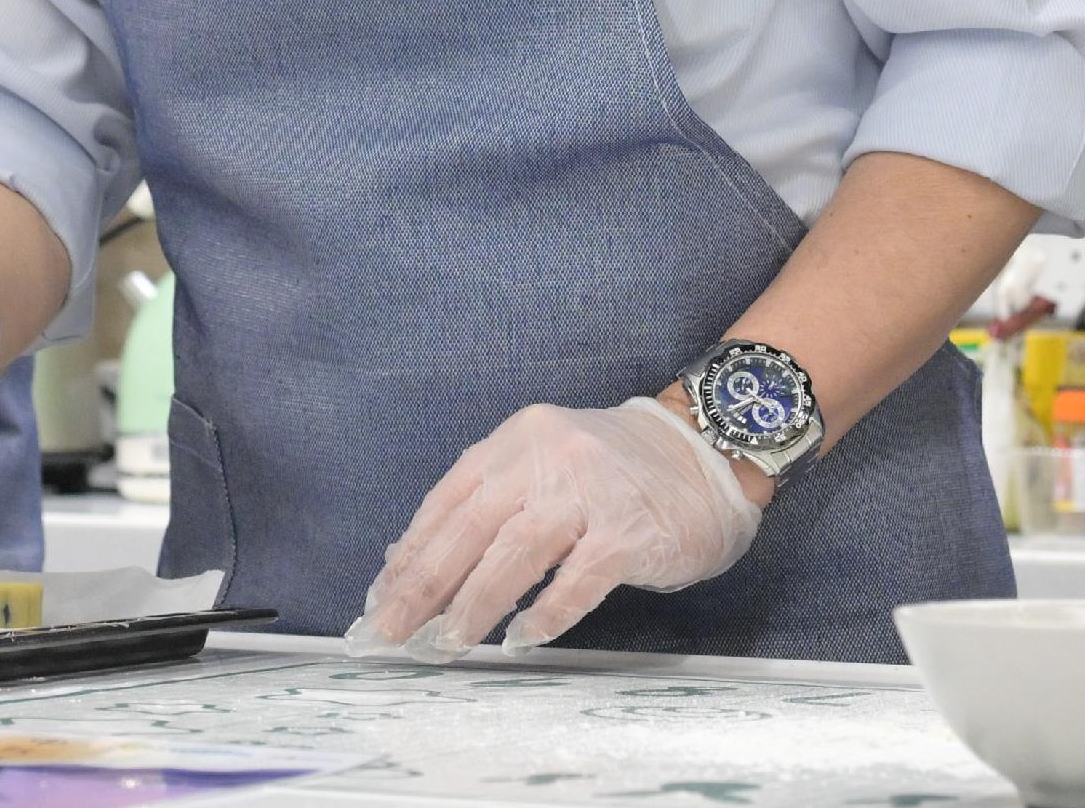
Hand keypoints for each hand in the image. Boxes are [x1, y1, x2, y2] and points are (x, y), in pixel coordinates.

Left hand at [347, 396, 763, 657]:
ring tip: (447, 642)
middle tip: (391, 632)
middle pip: (469, 529)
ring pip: (514, 554)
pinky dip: (545, 613)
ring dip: (474, 603)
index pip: (447, 502)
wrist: (705, 454)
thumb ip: (487, 503)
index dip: (409, 554)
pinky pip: (577, 580)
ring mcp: (589, 493)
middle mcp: (547, 458)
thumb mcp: (543, 465)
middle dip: (423, 587)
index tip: (379, 599)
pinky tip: (521, 639)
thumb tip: (410, 561)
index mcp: (516, 441)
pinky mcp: (629, 532)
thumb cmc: (613, 471)